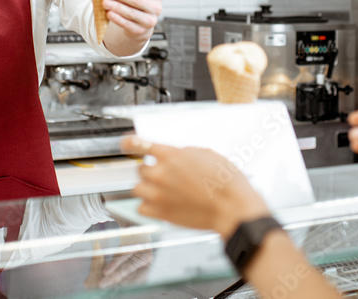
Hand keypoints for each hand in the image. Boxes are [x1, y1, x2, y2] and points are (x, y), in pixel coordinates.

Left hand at [103, 0, 162, 41]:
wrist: (140, 24)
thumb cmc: (135, 4)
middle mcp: (156, 8)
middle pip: (136, 0)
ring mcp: (149, 21)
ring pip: (131, 12)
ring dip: (116, 6)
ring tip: (104, 2)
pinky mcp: (140, 31)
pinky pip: (127, 24)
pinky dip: (117, 18)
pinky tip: (109, 14)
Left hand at [122, 136, 270, 237]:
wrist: (232, 208)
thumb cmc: (225, 182)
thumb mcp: (207, 155)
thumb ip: (184, 154)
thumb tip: (176, 155)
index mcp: (171, 156)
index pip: (140, 144)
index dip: (129, 143)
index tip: (125, 143)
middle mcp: (161, 174)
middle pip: (140, 169)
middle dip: (150, 170)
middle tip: (164, 174)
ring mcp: (159, 195)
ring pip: (137, 188)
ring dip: (147, 187)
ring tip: (161, 190)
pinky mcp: (161, 213)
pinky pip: (141, 207)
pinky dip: (148, 205)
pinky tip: (160, 203)